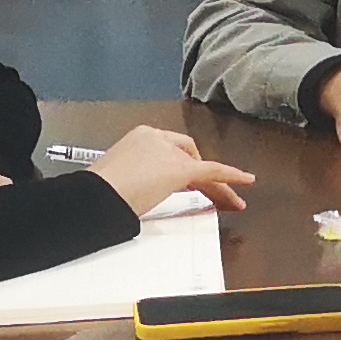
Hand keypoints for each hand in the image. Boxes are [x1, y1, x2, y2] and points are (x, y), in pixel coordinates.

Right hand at [91, 122, 254, 216]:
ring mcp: (168, 152)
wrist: (94, 198)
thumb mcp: (119, 178)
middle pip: (189, 156)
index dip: (183, 167)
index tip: (190, 184)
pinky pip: (213, 171)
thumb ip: (139, 177)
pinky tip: (246, 181)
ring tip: (230, 202)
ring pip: (201, 167)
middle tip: (215, 195)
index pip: (171, 149)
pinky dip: (231, 177)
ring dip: (216, 185)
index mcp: (140, 137)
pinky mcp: (179, 169)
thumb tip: (148, 190)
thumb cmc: (98, 194)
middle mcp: (156, 137)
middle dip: (203, 177)